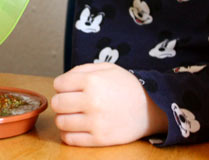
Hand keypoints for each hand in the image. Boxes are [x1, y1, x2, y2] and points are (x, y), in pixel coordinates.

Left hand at [51, 62, 166, 146]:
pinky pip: (70, 139)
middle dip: (60, 101)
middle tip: (69, 102)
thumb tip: (61, 82)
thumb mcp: (107, 68)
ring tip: (74, 115)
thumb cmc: (127, 86)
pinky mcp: (100, 139)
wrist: (151, 108)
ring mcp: (95, 122)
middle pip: (57, 103)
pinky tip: (77, 127)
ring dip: (64, 118)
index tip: (69, 88)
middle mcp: (92, 101)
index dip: (62, 85)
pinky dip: (68, 134)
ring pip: (61, 122)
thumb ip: (81, 70)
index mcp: (92, 81)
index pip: (59, 84)